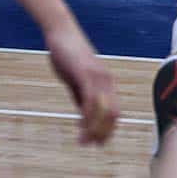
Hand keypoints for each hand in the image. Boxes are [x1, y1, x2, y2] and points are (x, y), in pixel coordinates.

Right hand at [45, 22, 120, 144]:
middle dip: (103, 133)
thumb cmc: (68, 55)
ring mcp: (98, 77)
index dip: (108, 130)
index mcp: (106, 82)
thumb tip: (84, 115)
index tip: (97, 144)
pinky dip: (87, 117)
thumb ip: (81, 96)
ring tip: (83, 141)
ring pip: (103, 110)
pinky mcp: (85, 74)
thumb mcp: (76, 80)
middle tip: (90, 145)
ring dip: (94, 130)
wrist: (61, 32)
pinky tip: (80, 127)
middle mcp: (106, 80)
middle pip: (113, 114)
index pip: (115, 112)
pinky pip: (90, 100)